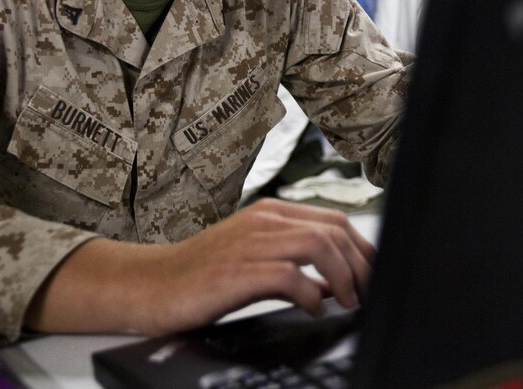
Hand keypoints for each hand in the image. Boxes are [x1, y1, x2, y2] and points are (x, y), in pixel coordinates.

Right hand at [24, 198, 374, 335]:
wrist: (149, 286)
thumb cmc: (200, 276)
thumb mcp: (253, 258)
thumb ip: (294, 262)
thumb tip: (339, 283)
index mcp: (270, 213)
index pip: (335, 221)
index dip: (363, 250)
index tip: (374, 277)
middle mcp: (263, 221)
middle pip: (334, 231)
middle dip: (361, 265)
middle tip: (366, 295)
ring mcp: (248, 243)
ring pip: (319, 245)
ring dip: (344, 277)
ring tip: (347, 302)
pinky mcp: (235, 271)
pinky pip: (290, 275)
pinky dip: (313, 294)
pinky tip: (314, 308)